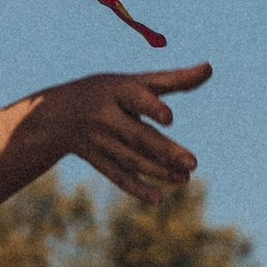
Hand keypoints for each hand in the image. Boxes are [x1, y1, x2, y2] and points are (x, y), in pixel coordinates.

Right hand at [52, 63, 208, 204]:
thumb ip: (173, 79)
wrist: (57, 114)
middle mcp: (105, 116)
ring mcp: (98, 140)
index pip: (135, 99)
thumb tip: (210, 68)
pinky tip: (157, 197)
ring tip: (185, 179)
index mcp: (116, 91)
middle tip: (193, 163)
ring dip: (158, 171)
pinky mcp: (96, 159)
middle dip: (164, 150)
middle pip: (137, 135)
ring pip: (130, 159)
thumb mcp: (135, 82)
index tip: (169, 118)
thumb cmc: (108, 92)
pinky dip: (135, 188)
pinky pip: (116, 175)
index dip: (151, 107)